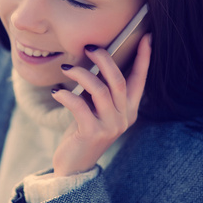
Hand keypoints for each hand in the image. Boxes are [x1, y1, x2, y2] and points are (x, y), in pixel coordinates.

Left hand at [51, 34, 151, 176]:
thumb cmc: (83, 130)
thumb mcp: (95, 108)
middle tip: (89, 47)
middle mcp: (124, 117)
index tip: (146, 37)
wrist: (75, 164)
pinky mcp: (93, 133)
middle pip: (118, 80)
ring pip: (100, 90)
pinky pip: (80, 106)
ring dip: (81, 74)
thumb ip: (99, 91)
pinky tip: (56, 91)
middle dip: (104, 59)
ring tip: (66, 68)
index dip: (143, 58)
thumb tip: (92, 62)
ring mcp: (111, 126)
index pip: (139, 79)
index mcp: (128, 109)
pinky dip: (66, 95)